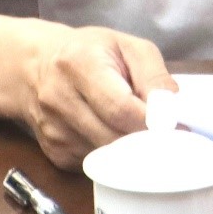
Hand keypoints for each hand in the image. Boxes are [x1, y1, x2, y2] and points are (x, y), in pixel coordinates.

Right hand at [21, 25, 177, 168]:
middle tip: (168, 138)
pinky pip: (94, 166)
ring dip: (131, 153)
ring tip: (144, 136)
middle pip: (113, 138)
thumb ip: (153, 74)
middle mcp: (59, 100)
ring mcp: (53, 131)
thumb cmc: (91, 52)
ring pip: (105, 159)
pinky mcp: (54, 154)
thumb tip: (172, 110)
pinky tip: (116, 137)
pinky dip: (113, 158)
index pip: (120, 108)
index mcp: (79, 64)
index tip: (176, 128)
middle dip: (146, 142)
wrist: (36, 66)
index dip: (152, 123)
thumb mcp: (128, 46)